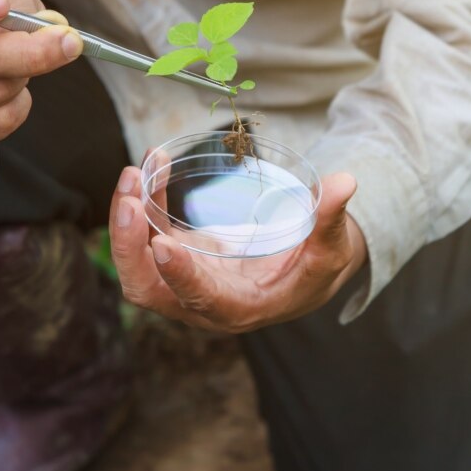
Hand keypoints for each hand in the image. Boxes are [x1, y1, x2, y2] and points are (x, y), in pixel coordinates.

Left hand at [108, 166, 366, 332]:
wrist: (302, 271)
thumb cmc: (316, 268)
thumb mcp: (331, 251)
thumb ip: (332, 220)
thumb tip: (345, 183)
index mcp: (239, 309)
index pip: (201, 301)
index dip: (179, 276)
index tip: (163, 243)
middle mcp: (200, 302)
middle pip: (148, 288)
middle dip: (128, 247)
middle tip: (130, 198)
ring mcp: (183, 278)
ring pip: (137, 262)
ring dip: (126, 220)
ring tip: (132, 174)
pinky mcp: (178, 254)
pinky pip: (146, 231)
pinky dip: (143, 200)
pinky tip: (151, 161)